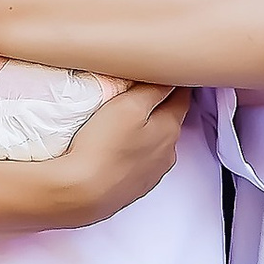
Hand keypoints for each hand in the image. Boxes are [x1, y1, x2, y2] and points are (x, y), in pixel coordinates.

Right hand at [36, 86, 190, 226]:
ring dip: (147, 132)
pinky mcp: (133, 188)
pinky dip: (133, 152)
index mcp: (170, 129)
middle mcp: (168, 153)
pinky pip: (139, 163)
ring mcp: (151, 174)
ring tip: (125, 122)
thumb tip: (169, 77)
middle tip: (143, 92)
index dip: (175, 82)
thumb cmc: (104, 146)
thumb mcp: (130, 105)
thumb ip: (153, 89)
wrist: (81, 193)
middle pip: (170, 121)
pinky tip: (116, 149)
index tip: (166, 71)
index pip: (182, 97)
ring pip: (155, 144)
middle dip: (161, 107)